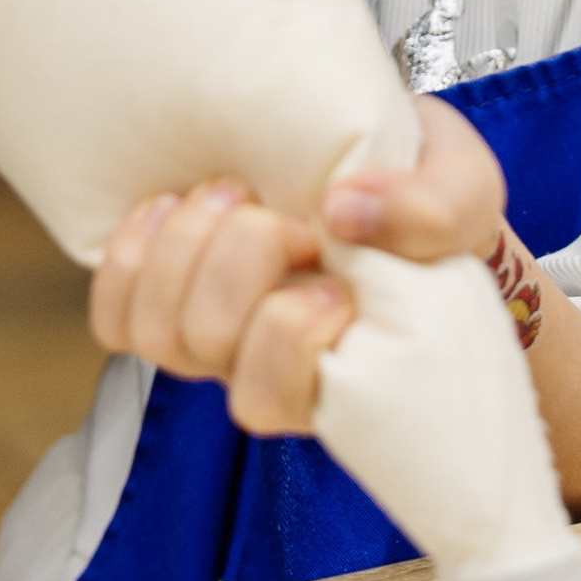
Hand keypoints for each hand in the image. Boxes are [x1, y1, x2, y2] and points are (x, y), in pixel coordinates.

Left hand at [91, 101, 509, 436]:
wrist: (393, 183)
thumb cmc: (430, 209)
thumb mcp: (466, 193)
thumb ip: (434, 209)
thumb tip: (344, 213)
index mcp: (338, 366)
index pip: (270, 398)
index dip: (286, 333)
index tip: (335, 279)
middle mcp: (264, 361)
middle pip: (206, 345)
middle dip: (240, 261)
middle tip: (285, 217)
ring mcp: (214, 331)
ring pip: (154, 329)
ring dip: (184, 247)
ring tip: (231, 194)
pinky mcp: (171, 295)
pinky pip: (114, 313)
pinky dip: (130, 256)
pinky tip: (170, 206)